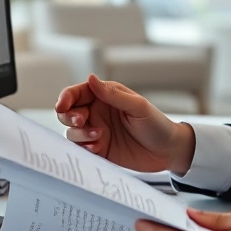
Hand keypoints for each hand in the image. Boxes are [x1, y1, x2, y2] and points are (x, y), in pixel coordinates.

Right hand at [55, 74, 195, 173]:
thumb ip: (113, 95)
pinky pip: (81, 149)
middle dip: (68, 116)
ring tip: (98, 136)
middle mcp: (97, 113)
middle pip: (68, 112)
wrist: (167, 151)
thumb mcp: (138, 107)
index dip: (65, 98)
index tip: (63, 105)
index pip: (77, 93)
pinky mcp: (98, 150)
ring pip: (72, 132)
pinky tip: (97, 148)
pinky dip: (84, 148)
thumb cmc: (156, 124)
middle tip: (81, 121)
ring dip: (79, 134)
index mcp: (105, 96)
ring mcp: (96, 132)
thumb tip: (91, 78)